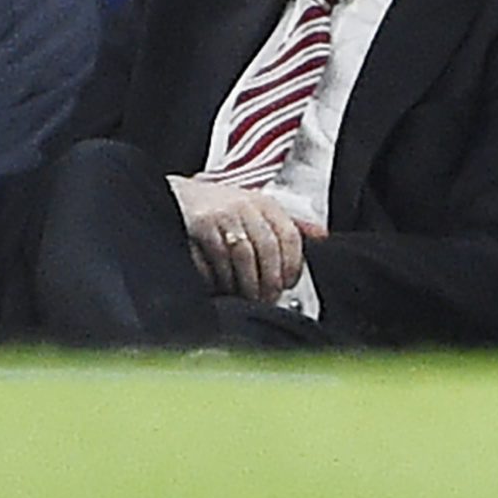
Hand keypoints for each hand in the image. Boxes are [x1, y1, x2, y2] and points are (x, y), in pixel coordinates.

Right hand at [170, 175, 311, 305]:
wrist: (176, 197)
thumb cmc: (219, 208)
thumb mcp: (256, 208)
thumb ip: (286, 223)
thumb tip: (321, 235)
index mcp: (264, 203)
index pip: (289, 235)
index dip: (292, 264)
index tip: (289, 284)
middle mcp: (245, 206)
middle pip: (268, 249)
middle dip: (269, 280)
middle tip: (267, 299)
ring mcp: (221, 215)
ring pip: (243, 257)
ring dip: (246, 284)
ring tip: (247, 299)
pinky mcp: (199, 225)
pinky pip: (215, 259)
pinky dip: (220, 278)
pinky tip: (221, 288)